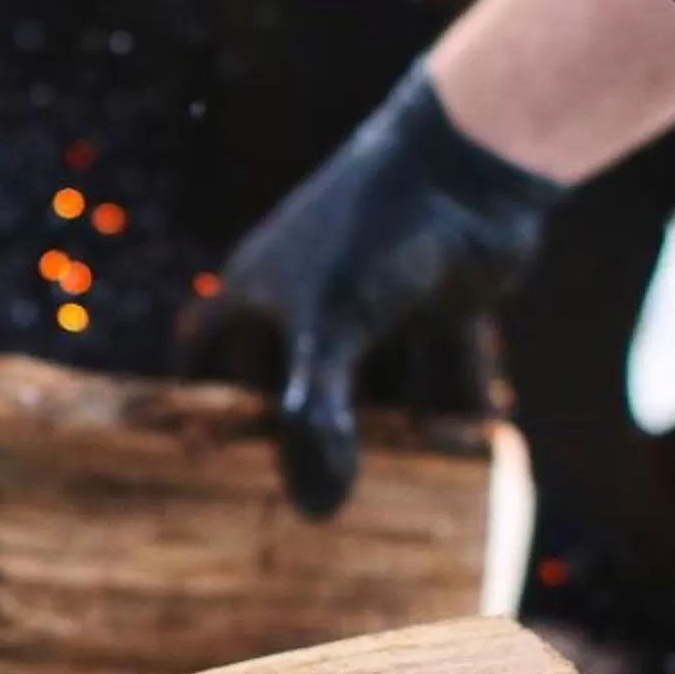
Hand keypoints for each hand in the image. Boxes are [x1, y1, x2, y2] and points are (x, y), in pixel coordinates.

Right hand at [177, 62, 561, 517]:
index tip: (201, 459)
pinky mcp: (436, 298)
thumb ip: (318, 416)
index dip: (200, 397)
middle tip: (300, 499)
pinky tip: (464, 451)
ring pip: (371, 377)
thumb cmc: (379, 233)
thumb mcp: (332, 327)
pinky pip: (438, 364)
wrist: (474, 160)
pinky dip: (452, 404)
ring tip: (384, 491)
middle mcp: (311, 292)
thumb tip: (314, 513)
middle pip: (291, 375)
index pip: (207, 347)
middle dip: (300, 434)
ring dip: (381, 428)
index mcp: (262, 286)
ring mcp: (376, 294)